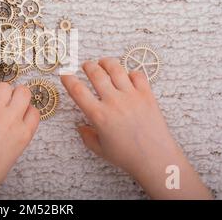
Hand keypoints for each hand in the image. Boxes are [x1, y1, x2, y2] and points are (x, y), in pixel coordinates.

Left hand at [0, 83, 39, 197]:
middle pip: (23, 91)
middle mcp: (12, 119)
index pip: (34, 110)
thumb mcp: (13, 153)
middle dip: (16, 94)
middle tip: (6, 102)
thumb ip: (16, 135)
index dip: (26, 109)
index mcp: (24, 133)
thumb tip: (11, 119)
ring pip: (3, 86)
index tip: (18, 112)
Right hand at [61, 58, 211, 198]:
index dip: (68, 79)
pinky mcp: (147, 95)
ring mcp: (131, 96)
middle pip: (96, 74)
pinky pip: (137, 75)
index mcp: (99, 115)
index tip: (65, 75)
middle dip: (88, 66)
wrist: (156, 159)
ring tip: (103, 62)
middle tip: (86, 66)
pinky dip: (130, 73)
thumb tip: (81, 127)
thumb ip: (87, 137)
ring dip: (106, 62)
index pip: (77, 91)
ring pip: (116, 69)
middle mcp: (113, 102)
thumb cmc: (128, 157)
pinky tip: (127, 76)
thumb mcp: (100, 150)